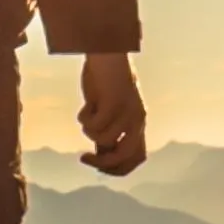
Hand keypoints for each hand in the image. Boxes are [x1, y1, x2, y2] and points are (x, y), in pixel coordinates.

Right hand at [78, 51, 148, 177]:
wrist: (107, 54)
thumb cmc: (106, 81)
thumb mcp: (110, 112)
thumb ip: (109, 132)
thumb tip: (101, 157)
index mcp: (139, 122)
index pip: (137, 158)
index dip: (119, 169)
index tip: (100, 169)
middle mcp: (137, 120)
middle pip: (123, 156)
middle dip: (102, 163)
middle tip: (83, 158)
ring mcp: (126, 112)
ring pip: (102, 139)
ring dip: (89, 130)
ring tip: (87, 114)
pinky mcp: (113, 103)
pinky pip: (92, 125)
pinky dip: (84, 118)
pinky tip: (87, 104)